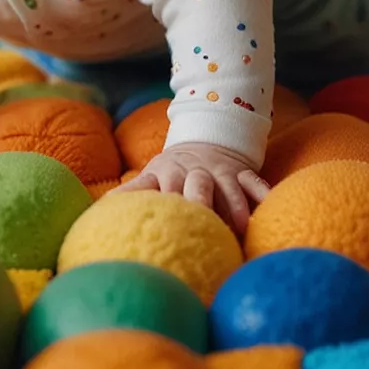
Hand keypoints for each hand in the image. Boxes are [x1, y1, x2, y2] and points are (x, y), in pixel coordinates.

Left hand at [113, 143, 271, 235]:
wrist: (205, 139)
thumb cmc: (171, 170)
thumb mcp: (150, 176)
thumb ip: (130, 193)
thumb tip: (98, 214)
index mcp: (168, 173)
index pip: (165, 189)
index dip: (166, 205)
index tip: (166, 223)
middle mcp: (196, 171)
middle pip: (199, 186)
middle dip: (201, 204)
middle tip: (202, 227)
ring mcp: (221, 171)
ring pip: (229, 188)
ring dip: (235, 207)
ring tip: (239, 229)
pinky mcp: (242, 172)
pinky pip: (255, 182)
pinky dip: (262, 193)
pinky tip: (269, 206)